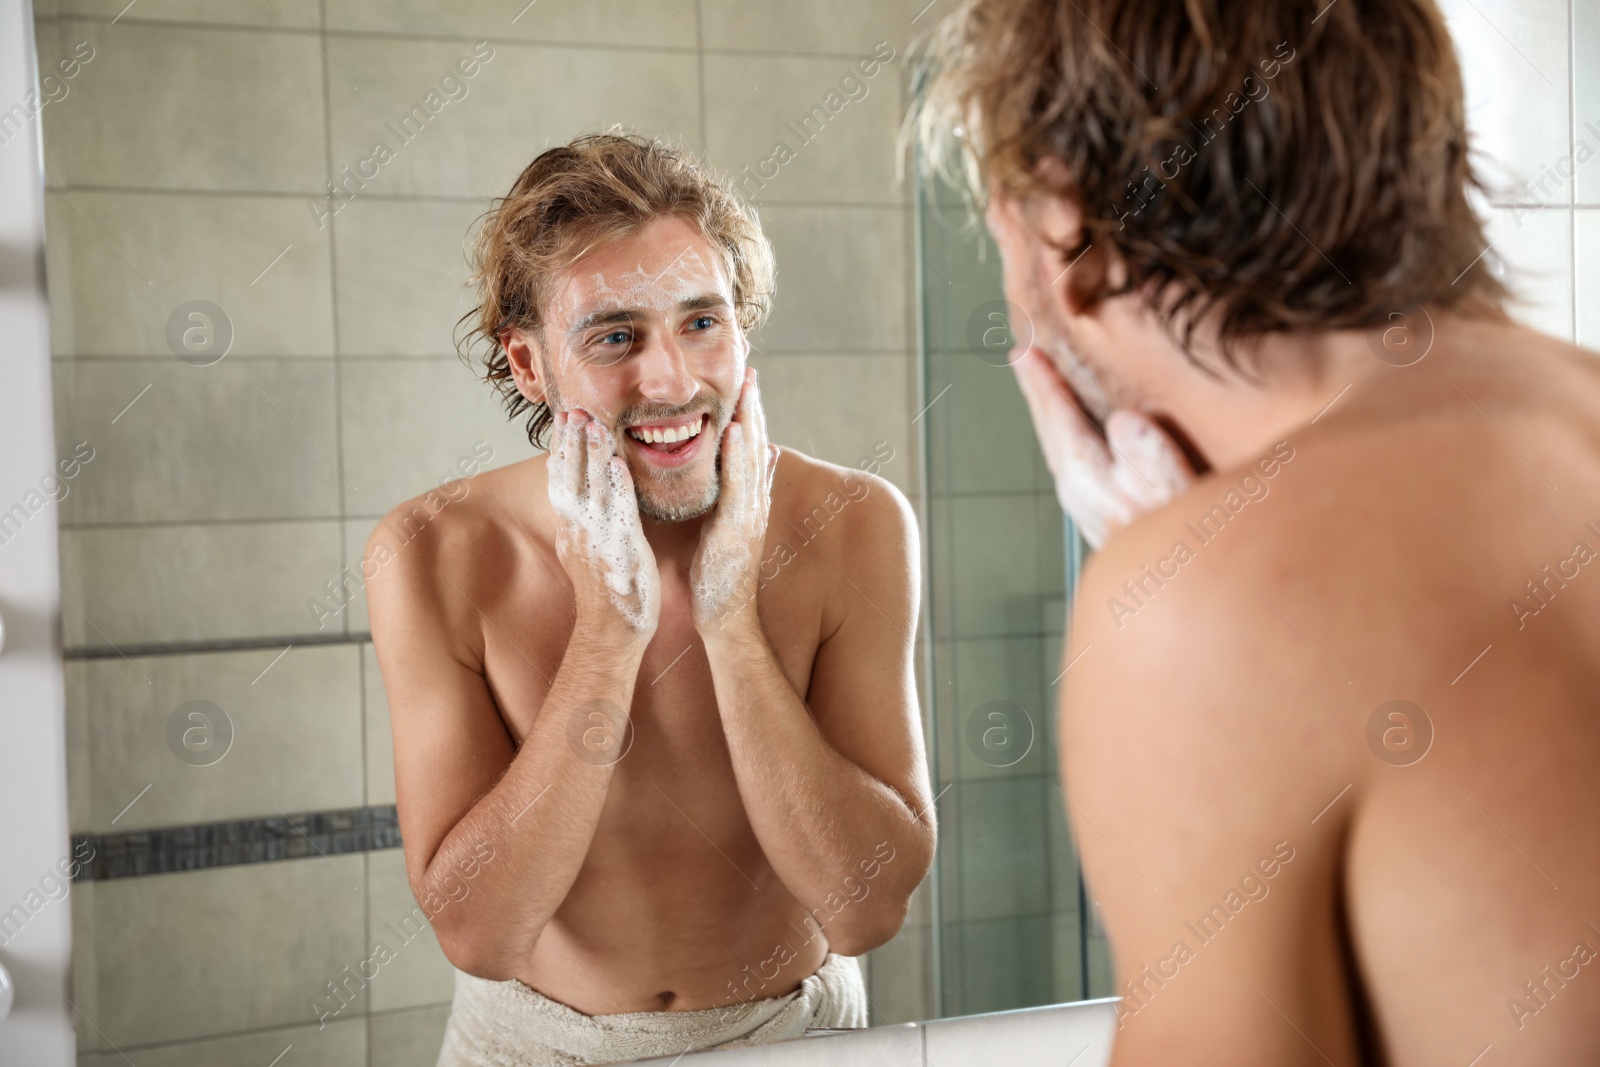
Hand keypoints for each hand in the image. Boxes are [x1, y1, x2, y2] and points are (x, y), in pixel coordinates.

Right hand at [547, 409, 660, 638]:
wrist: (612, 631)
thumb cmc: (607, 593)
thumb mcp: (585, 551)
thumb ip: (581, 522)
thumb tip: (572, 500)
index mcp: (571, 529)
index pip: (562, 481)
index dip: (562, 449)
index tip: (563, 420)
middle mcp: (578, 530)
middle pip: (570, 477)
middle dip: (570, 442)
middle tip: (572, 409)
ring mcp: (597, 538)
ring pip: (591, 488)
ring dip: (591, 455)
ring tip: (592, 423)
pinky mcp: (619, 548)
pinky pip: (616, 511)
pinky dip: (616, 486)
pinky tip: (619, 463)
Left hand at [691, 368, 776, 629]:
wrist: (724, 616)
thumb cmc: (719, 576)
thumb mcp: (729, 526)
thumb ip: (742, 492)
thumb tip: (761, 459)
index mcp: (749, 500)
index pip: (751, 447)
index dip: (752, 412)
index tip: (747, 378)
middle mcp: (754, 502)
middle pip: (756, 444)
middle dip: (754, 405)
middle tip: (750, 367)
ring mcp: (749, 514)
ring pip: (751, 458)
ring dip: (751, 419)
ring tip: (748, 386)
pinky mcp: (737, 528)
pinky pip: (739, 484)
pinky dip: (738, 456)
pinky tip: (734, 429)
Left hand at [1012, 346, 1194, 548]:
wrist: (1190, 597)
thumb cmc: (1192, 546)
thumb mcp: (1181, 496)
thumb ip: (1152, 456)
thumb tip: (1122, 421)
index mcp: (1092, 482)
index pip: (1061, 420)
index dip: (1045, 382)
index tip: (1026, 349)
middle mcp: (1081, 495)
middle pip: (1051, 432)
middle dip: (1037, 392)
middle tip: (1019, 353)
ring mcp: (1090, 509)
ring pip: (1060, 447)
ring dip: (1051, 412)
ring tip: (1043, 383)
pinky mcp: (1105, 517)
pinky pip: (1076, 460)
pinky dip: (1070, 435)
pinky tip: (1079, 431)